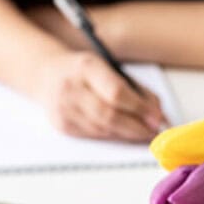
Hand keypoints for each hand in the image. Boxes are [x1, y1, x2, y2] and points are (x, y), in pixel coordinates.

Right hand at [34, 51, 165, 141]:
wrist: (46, 74)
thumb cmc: (83, 70)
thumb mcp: (107, 66)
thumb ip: (133, 87)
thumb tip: (156, 112)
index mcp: (86, 67)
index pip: (116, 92)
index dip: (140, 108)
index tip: (157, 117)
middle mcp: (71, 88)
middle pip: (109, 115)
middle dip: (137, 127)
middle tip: (154, 132)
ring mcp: (64, 109)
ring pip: (103, 129)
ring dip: (128, 135)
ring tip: (145, 134)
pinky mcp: (62, 126)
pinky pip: (94, 135)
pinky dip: (113, 136)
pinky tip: (125, 135)